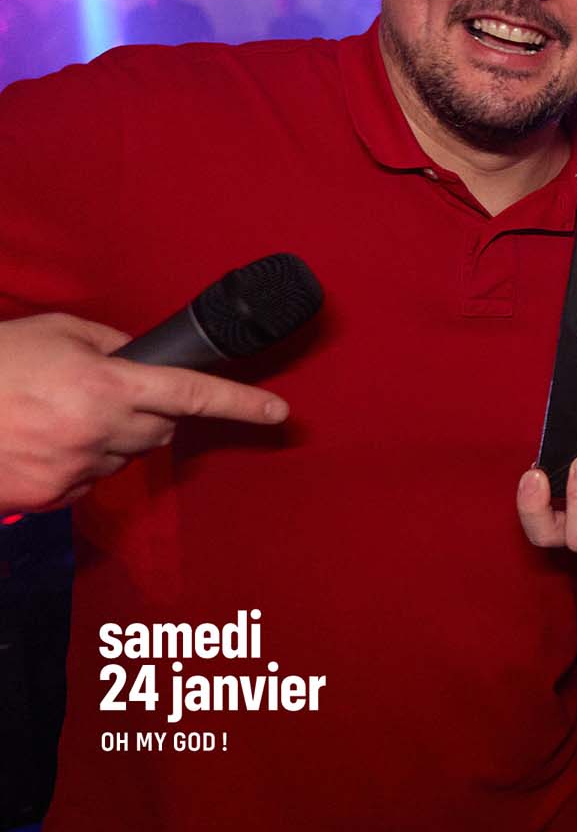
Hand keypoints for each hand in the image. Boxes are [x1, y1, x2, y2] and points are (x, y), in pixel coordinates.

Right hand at [0, 313, 288, 512]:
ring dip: (111, 436)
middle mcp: (98, 431)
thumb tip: (143, 359)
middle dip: (150, 412)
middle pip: (162, 428)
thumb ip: (111, 344)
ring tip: (59, 414)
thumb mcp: (56, 333)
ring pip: (126, 456)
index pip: (192, 395)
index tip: (278, 413)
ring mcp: (74, 470)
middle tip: (109, 394)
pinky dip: (79, 462)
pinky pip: (90, 480)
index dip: (241, 404)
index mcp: (106, 385)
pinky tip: (42, 440)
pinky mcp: (50, 498)